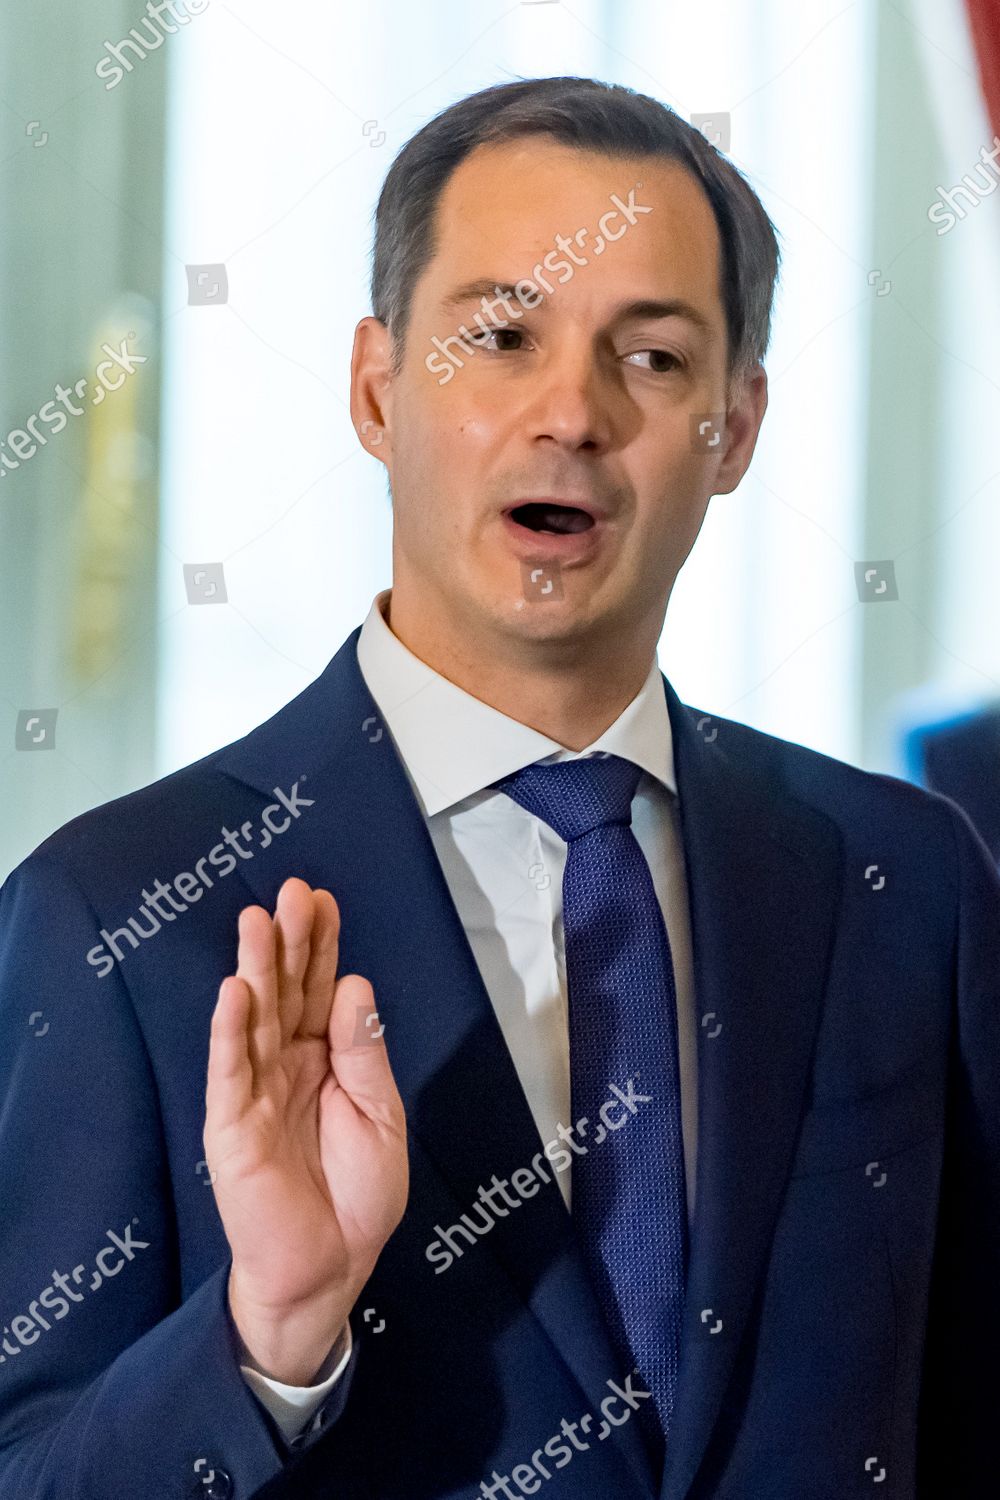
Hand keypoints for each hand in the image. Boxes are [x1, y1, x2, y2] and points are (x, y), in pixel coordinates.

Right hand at [204, 877, 407, 1382]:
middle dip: (288, 940)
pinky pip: (230, 1071)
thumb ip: (364, 1051)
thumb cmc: (359, 1195)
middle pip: (286, 990)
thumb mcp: (380, 1115)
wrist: (329, 1266)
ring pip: (256, 1018)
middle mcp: (288, 1063)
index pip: (322, 988)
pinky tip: (234, 992)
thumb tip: (356, 982)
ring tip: (257, 920)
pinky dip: (230, 1031)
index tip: (323, 898)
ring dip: (255, 969)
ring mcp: (255, 1090)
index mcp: (327, 1058)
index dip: (321, 945)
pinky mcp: (232, 1124)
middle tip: (293, 890)